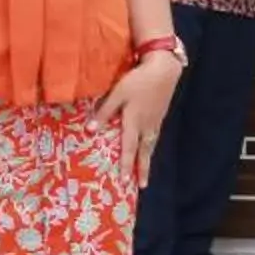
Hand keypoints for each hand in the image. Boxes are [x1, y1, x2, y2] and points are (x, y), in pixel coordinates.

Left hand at [93, 54, 183, 185]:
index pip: (128, 148)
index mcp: (134, 122)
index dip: (126, 165)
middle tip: (142, 186)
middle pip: (144, 152)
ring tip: (146, 172)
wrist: (164, 69)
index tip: (124, 181)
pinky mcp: (160, 115)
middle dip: (142, 169)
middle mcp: (146, 125)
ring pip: (151, 145)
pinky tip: (149, 147)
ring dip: (148, 159)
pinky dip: (151, 146)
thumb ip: (104, 112)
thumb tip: (90, 130)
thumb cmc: (138, 80)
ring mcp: (155, 121)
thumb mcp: (118, 94)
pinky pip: (155, 136)